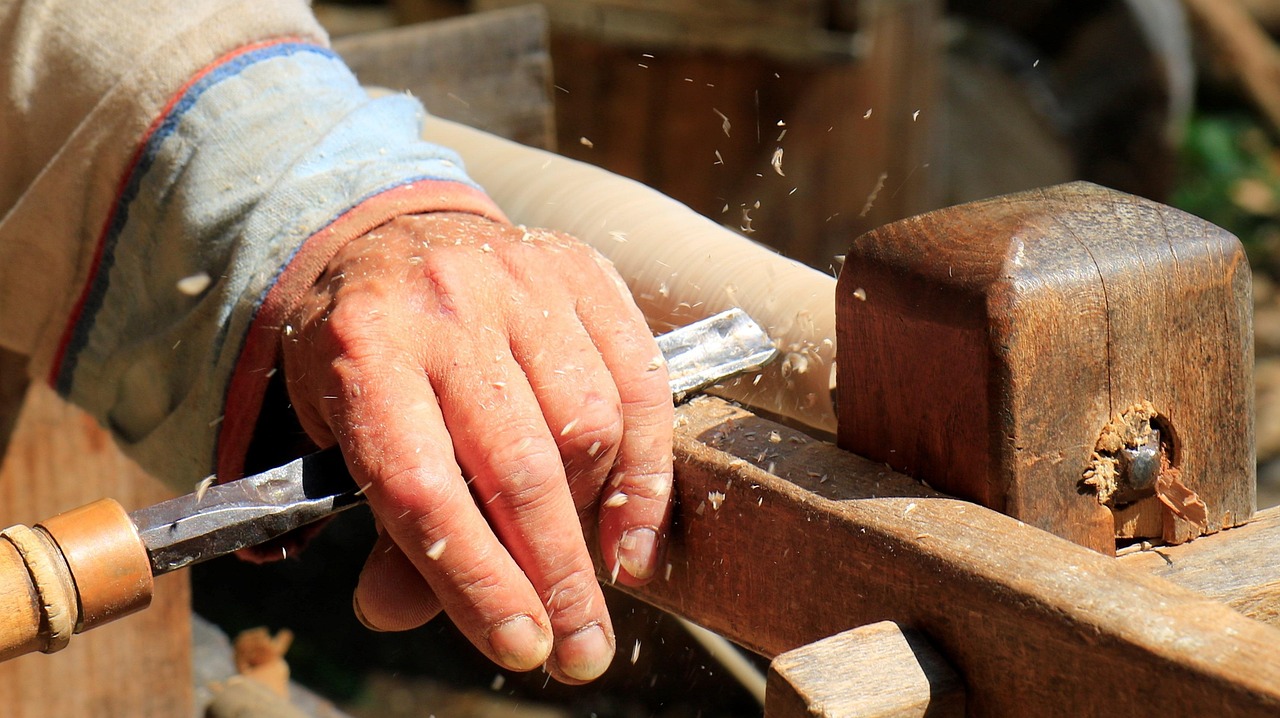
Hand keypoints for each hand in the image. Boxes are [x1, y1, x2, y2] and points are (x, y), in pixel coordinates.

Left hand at [279, 212, 673, 682]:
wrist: (395, 236)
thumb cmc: (366, 351)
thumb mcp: (343, 431)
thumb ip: (385, 523)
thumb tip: (397, 612)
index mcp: (364, 350)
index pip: (423, 488)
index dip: (476, 581)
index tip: (520, 647)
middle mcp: (445, 307)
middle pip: (520, 465)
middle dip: (557, 574)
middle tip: (579, 650)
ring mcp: (521, 281)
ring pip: (590, 422)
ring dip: (597, 518)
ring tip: (590, 570)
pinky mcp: (581, 272)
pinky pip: (641, 378)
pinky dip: (648, 468)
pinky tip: (633, 528)